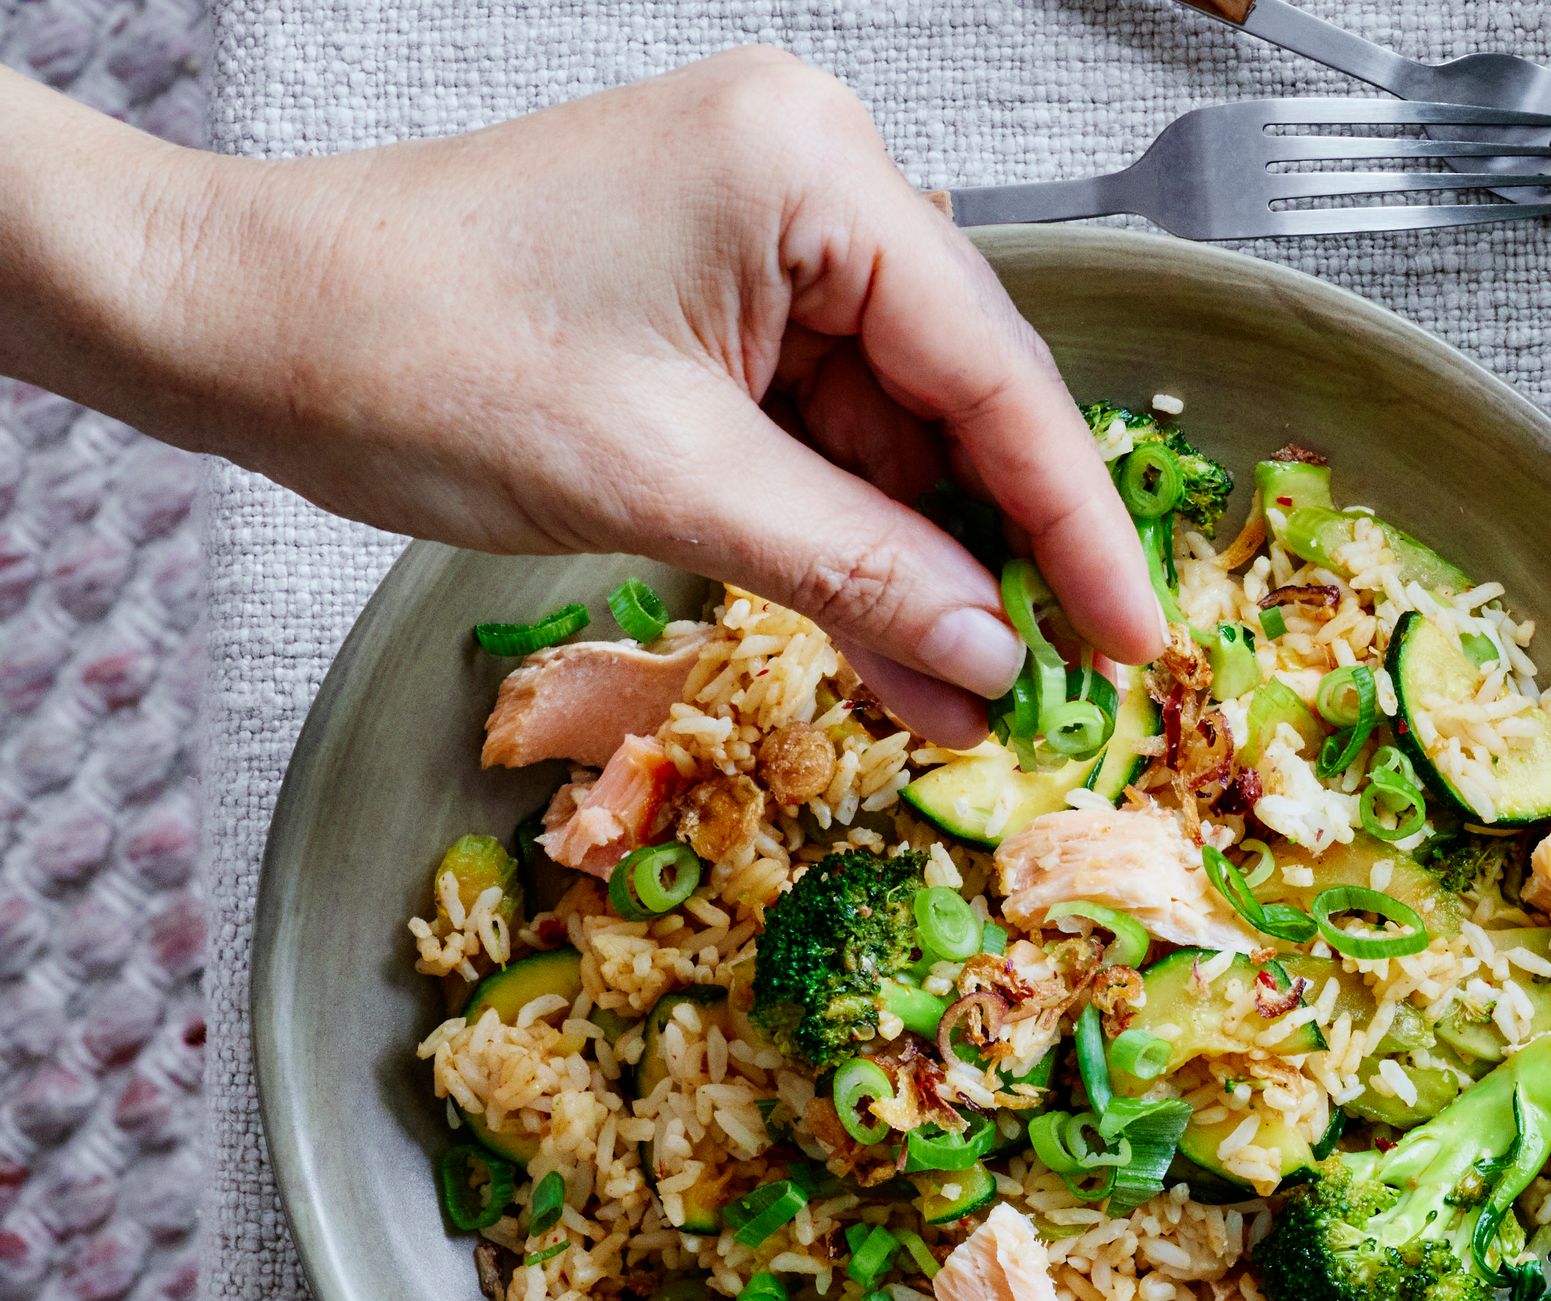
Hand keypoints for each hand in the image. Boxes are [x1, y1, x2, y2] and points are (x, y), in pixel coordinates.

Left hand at [0, 50, 1161, 740]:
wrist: (237, 322)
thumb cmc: (411, 352)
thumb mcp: (665, 483)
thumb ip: (856, 569)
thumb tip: (995, 660)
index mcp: (809, 171)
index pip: (992, 371)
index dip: (1074, 524)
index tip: (1138, 643)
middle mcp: (808, 180)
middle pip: (960, 400)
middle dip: (1001, 556)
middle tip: (1067, 694)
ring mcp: (765, 240)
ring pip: (898, 435)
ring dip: (926, 572)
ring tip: (969, 705)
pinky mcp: (720, 303)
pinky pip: (826, 439)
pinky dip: (851, 545)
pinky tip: (899, 650)